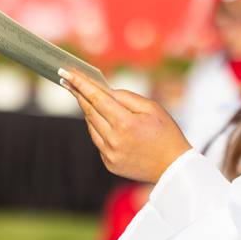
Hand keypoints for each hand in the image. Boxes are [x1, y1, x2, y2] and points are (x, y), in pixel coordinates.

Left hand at [59, 69, 191, 182]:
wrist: (173, 166)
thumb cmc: (166, 133)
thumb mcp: (153, 108)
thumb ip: (128, 98)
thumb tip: (106, 91)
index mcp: (126, 123)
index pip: (97, 98)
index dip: (81, 84)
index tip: (67, 73)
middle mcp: (114, 139)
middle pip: (90, 111)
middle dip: (79, 94)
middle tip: (69, 81)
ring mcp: (110, 153)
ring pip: (91, 126)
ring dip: (89, 111)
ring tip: (87, 98)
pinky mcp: (109, 162)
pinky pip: (98, 140)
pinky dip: (98, 128)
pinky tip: (104, 121)